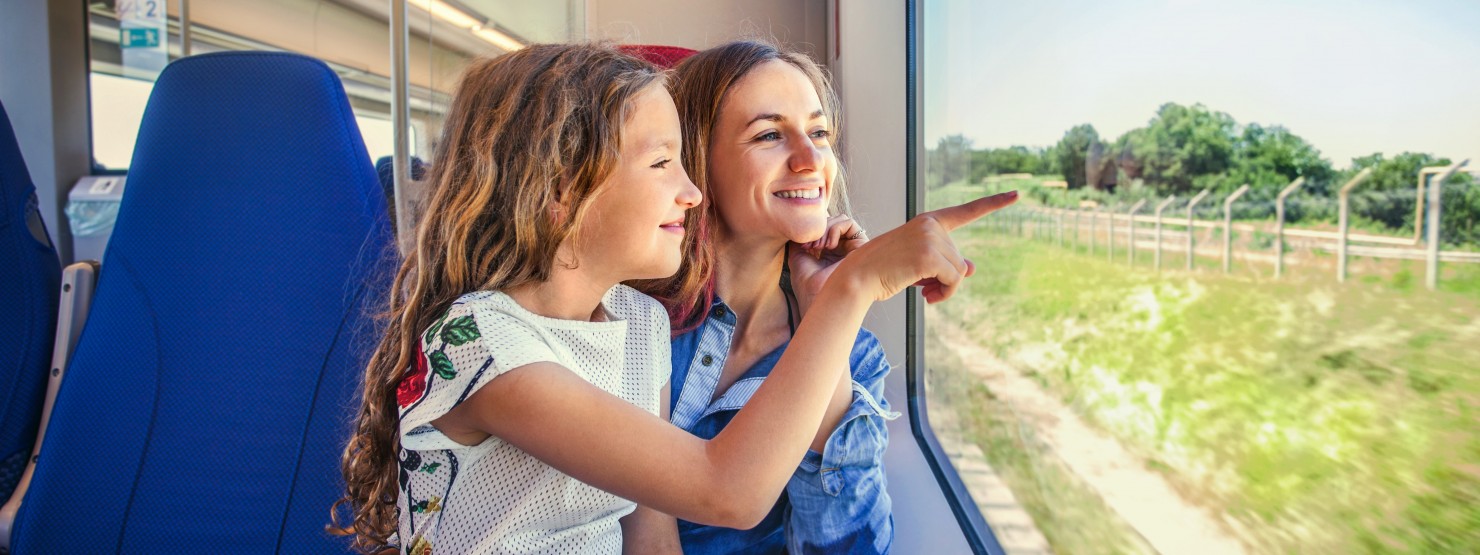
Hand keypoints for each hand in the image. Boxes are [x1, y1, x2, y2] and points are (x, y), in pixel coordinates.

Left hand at [788, 215, 867, 314]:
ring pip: (840, 220)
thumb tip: (801, 223)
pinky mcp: (862, 247)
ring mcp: (852, 248)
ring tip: (818, 246)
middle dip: (818, 229)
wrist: (817, 300)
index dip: (812, 231)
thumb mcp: (798, 256)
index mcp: (830, 253)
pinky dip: (835, 228)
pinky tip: (829, 245)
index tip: (802, 245)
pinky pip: (849, 223)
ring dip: (825, 228)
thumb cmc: (808, 286)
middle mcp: (842, 250)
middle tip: (809, 245)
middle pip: (832, 222)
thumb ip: (801, 239)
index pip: (824, 228)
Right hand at [830, 191, 1015, 303]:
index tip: (1016, 194)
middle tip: (924, 289)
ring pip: (959, 272)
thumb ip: (946, 263)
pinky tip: (926, 296)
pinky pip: (953, 281)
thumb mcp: (919, 265)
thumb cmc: (885, 272)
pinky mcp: (929, 255)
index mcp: (928, 222)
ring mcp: (930, 238)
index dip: (994, 203)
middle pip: (959, 259)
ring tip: (924, 293)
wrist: (858, 278)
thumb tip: (971, 268)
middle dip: (946, 279)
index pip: (966, 211)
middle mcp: (931, 225)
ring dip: (945, 289)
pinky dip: (944, 294)